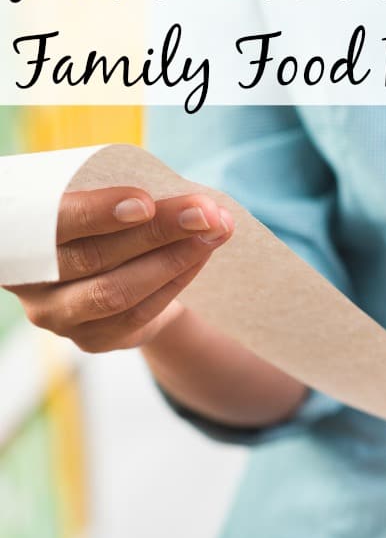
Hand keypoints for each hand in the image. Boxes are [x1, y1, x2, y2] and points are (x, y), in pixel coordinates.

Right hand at [4, 186, 232, 351]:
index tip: (146, 201)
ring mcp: (56, 316)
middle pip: (93, 257)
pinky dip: (175, 281)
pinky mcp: (90, 340)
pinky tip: (201, 256)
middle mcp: (26, 280)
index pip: (53, 222)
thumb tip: (190, 200)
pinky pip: (137, 314)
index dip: (97, 213)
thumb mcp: (102, 202)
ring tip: (213, 233)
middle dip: (156, 230)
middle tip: (204, 212)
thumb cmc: (106, 223)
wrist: (116, 277)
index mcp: (17, 232)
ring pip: (117, 291)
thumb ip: (125, 198)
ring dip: (172, 258)